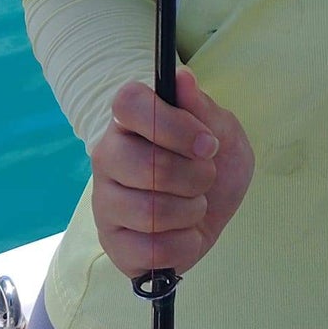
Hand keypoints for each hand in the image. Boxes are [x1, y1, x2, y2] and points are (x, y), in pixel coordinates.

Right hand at [90, 68, 254, 278]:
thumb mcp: (223, 132)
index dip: (173, 124)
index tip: (207, 144)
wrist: (214, 213)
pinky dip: (182, 243)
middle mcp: (108, 155)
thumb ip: (203, 109)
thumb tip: (182, 78)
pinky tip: (182, 232)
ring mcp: (104, 201)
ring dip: (191, 210)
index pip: (128, 103)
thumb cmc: (214, 163)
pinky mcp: (111, 243)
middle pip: (145, 165)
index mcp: (132, 119)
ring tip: (194, 204)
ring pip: (149, 211)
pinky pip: (150, 249)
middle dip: (193, 176)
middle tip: (206, 176)